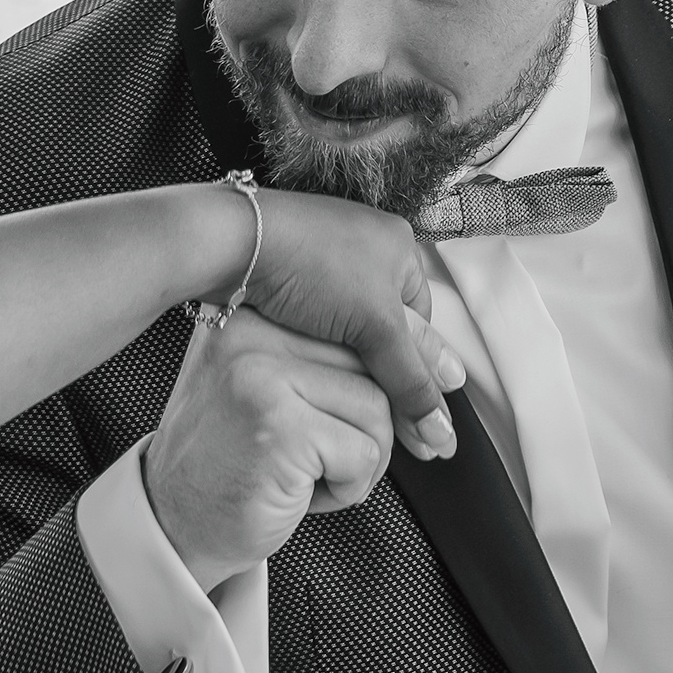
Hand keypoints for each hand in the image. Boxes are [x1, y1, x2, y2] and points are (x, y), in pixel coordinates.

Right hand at [143, 310, 405, 593]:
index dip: (398, 366)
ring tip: (312, 476)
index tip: (432, 388)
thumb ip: (323, 364)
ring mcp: (262, 378)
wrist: (175, 524)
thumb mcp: (270, 394)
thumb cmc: (230, 463)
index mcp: (251, 320)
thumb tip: (430, 355)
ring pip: (376, 408)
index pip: (353, 325)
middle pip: (372, 364)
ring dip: (362, 460)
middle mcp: (251, 336)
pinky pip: (363, 453)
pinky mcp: (279, 428)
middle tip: (339, 460)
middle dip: (378, 423)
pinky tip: (304, 493)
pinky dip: (349, 487)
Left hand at [239, 188, 463, 459]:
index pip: (423, 324)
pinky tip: (310, 367)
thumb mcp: (374, 326)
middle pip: (388, 328)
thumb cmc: (311, 265)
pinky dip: (317, 345)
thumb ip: (411, 379)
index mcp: (399, 247)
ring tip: (343, 392)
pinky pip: (317, 319)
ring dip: (350, 361)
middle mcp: (367, 248)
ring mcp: (325, 259)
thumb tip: (440, 429)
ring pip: (350, 328)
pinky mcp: (290, 274)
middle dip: (386, 369)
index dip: (420, 370)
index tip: (415, 414)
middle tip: (381, 413)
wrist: (233, 243)